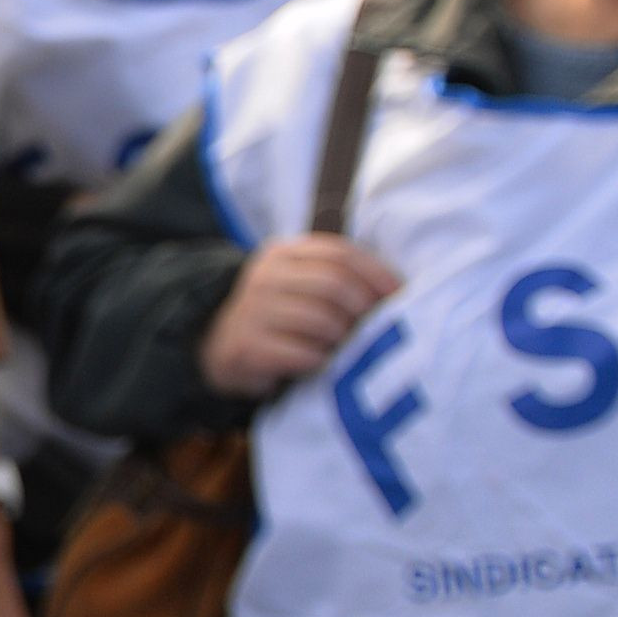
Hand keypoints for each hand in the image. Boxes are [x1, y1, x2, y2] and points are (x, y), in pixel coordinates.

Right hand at [196, 232, 401, 399]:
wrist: (218, 343)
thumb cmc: (280, 314)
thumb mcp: (300, 282)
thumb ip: (338, 276)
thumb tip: (397, 292)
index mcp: (283, 253)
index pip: (340, 253)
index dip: (377, 275)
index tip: (399, 297)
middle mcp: (265, 277)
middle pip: (334, 284)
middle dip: (365, 309)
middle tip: (377, 329)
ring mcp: (253, 312)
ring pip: (322, 321)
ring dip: (345, 339)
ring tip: (350, 348)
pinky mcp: (248, 348)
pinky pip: (303, 354)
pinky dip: (323, 361)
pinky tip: (325, 364)